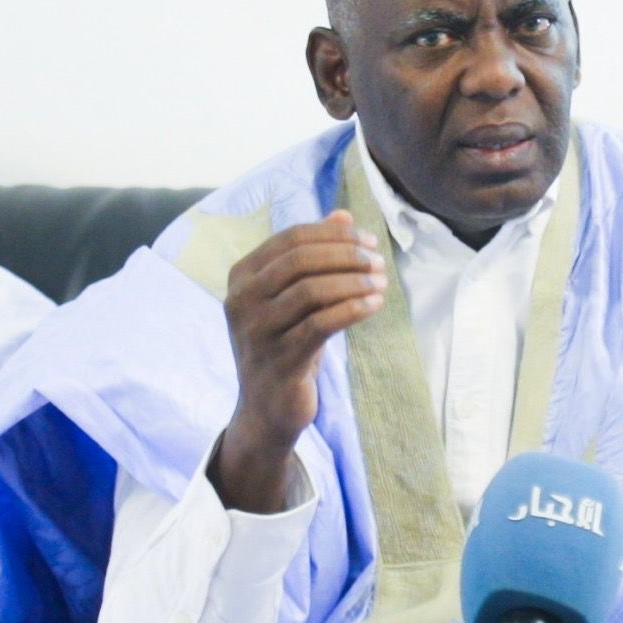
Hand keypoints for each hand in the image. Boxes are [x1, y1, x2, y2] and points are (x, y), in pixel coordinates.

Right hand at [210, 210, 385, 511]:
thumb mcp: (294, 297)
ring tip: (381, 283)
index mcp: (242, 276)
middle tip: (378, 262)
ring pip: (311, 290)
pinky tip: (374, 305)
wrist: (267, 408)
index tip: (369, 241)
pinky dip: (352, 309)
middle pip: (300, 260)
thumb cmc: (285, 344)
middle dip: (346, 255)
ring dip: (353, 282)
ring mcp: (257, 332)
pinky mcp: (279, 360)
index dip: (334, 235)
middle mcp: (241, 300)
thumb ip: (315, 255)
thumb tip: (343, 214)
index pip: (291, 238)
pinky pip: (320, 325)